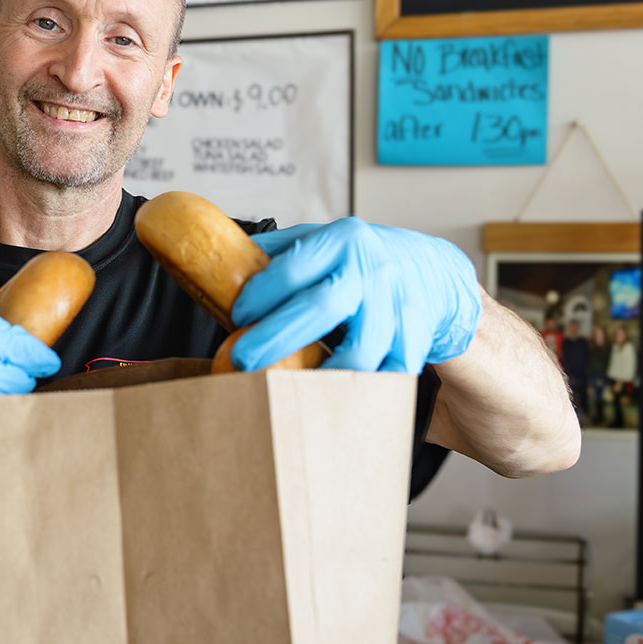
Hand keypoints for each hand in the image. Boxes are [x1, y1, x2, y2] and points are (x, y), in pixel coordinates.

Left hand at [229, 218, 481, 374]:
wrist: (425, 268)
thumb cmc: (355, 262)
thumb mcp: (318, 242)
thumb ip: (274, 253)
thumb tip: (217, 264)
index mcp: (340, 240)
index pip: (293, 267)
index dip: (261, 294)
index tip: (236, 316)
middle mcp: (371, 269)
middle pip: (322, 306)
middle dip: (277, 337)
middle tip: (242, 361)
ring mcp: (398, 304)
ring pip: (362, 349)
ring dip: (323, 374)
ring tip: (289, 391)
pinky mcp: (417, 337)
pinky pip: (391, 373)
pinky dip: (365, 392)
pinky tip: (335, 402)